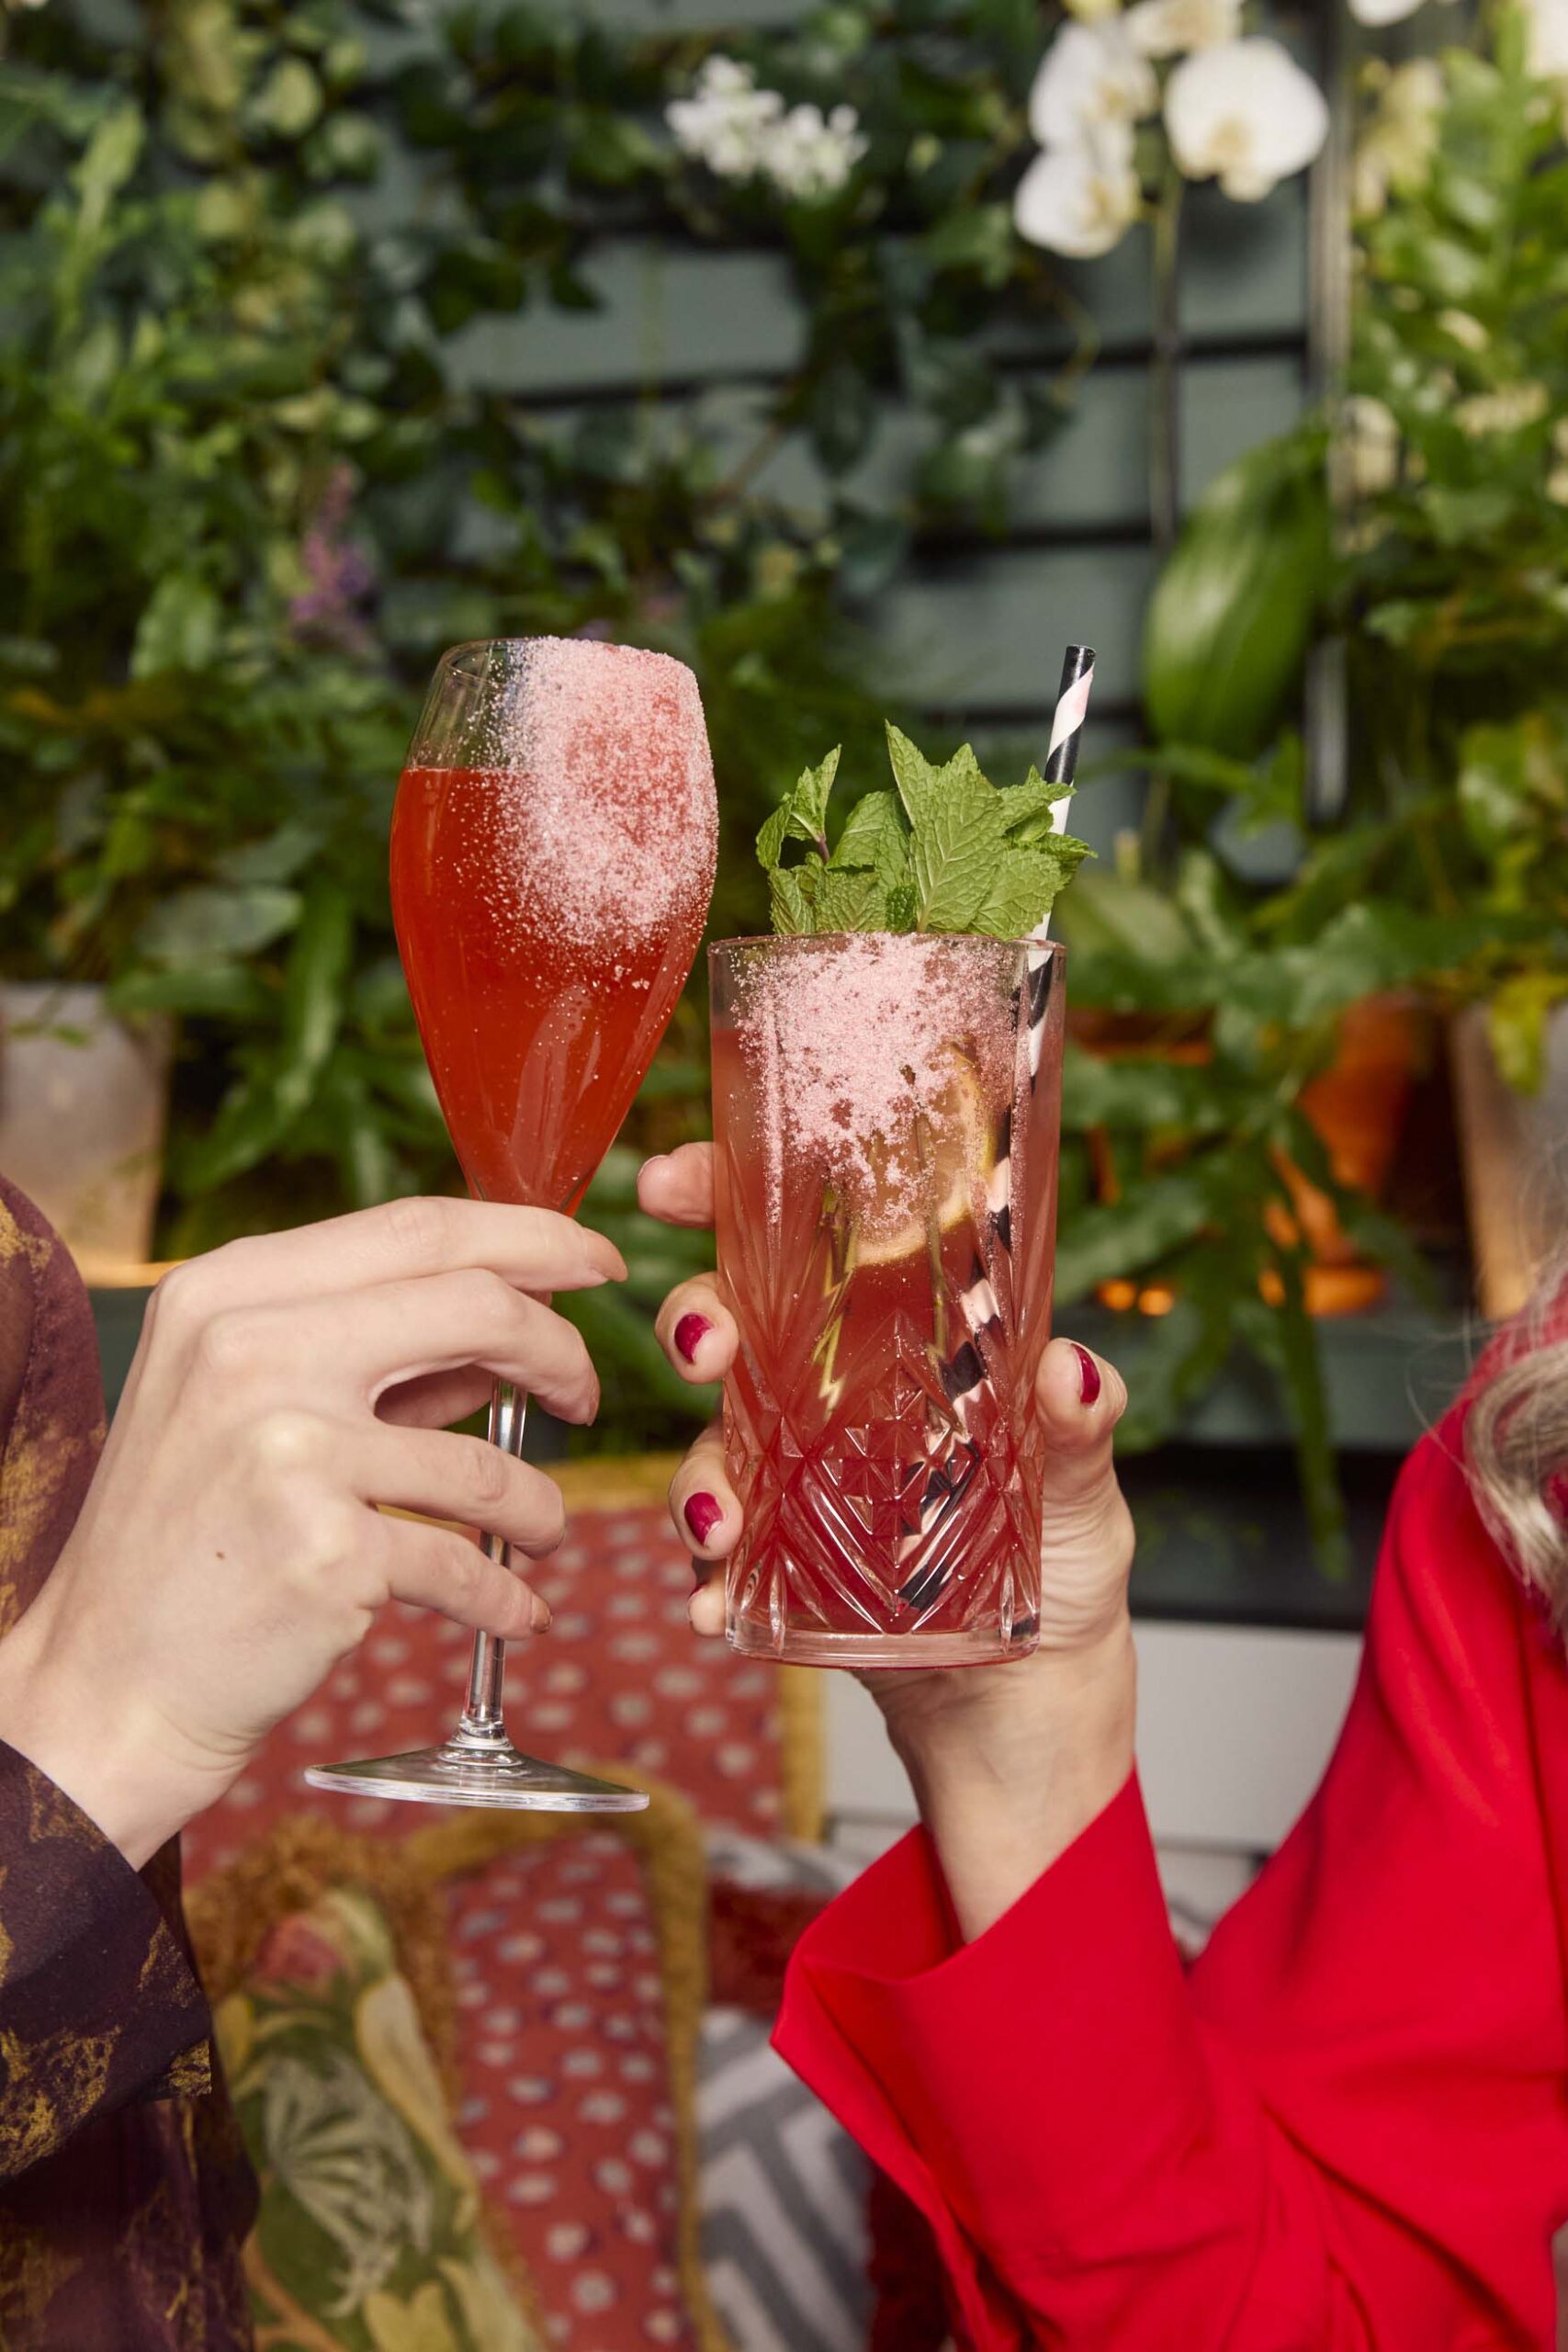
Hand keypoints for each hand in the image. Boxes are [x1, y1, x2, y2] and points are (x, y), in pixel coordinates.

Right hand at [0, 1198, 624, 1865]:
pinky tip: (515, 1607)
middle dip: (560, 1350)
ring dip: (539, 1502)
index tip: (593, 1260)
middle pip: (477, 1305)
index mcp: (228, 1291)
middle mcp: (250, 1351)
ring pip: (487, 1458)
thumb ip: (375, 1349)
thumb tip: (517, 1313)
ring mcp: (287, 1451)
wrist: (107, 1684)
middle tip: (584, 1394)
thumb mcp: (248, 1402)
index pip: (417, 1229)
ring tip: (541, 1528)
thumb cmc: (191, 1536)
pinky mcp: (327, 1553)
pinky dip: (505, 1591)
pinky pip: (466, 1561)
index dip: (530, 1237)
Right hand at [640, 1141, 1136, 1935]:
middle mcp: (829, 1392)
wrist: (1033, 1690)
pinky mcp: (779, 1566)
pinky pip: (718, 1562)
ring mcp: (795, 1477)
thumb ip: (1080, 1429)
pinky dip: (707, 1581)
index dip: (726, 1192)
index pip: (799, 1238)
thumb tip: (1071, 1372)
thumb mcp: (1084, 1485)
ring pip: (709, 1443)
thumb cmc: (1062, 1555)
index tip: (678, 1177)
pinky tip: (717, 1606)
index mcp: (896, 1334)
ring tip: (720, 1519)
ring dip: (695, 1473)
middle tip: (705, 1347)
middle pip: (728, 1324)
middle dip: (694, 1319)